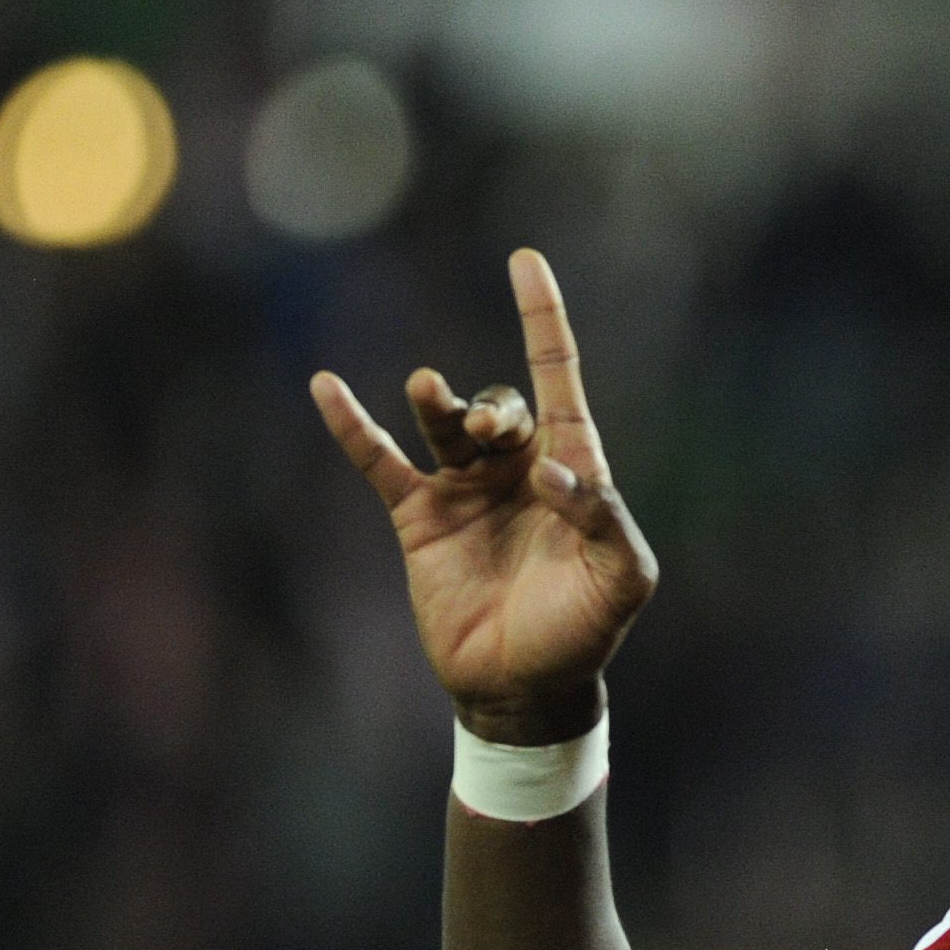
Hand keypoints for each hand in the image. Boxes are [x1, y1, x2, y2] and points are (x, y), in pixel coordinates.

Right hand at [310, 250, 656, 743]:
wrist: (523, 687)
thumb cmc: (584, 632)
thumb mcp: (622, 581)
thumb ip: (606, 522)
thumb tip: (554, 476)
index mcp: (574, 470)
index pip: (559, 380)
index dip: (544, 323)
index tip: (525, 262)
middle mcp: (518, 469)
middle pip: (501, 406)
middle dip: (495, 410)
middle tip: (491, 436)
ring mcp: (465, 489)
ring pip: (444, 425)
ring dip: (439, 405)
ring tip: (430, 394)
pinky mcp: (419, 518)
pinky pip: (380, 462)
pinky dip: (354, 427)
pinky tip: (326, 387)